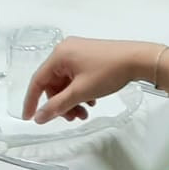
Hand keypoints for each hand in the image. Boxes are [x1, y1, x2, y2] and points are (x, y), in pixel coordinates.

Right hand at [24, 37, 158, 122]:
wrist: (138, 59)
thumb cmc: (109, 72)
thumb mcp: (80, 92)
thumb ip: (58, 106)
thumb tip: (39, 117)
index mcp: (59, 55)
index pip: (38, 81)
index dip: (32, 101)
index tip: (29, 118)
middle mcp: (65, 50)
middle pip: (53, 83)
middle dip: (61, 103)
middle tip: (73, 118)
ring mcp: (78, 52)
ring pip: (66, 82)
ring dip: (72, 100)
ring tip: (84, 113)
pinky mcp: (89, 56)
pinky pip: (76, 77)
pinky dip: (80, 91)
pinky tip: (92, 101)